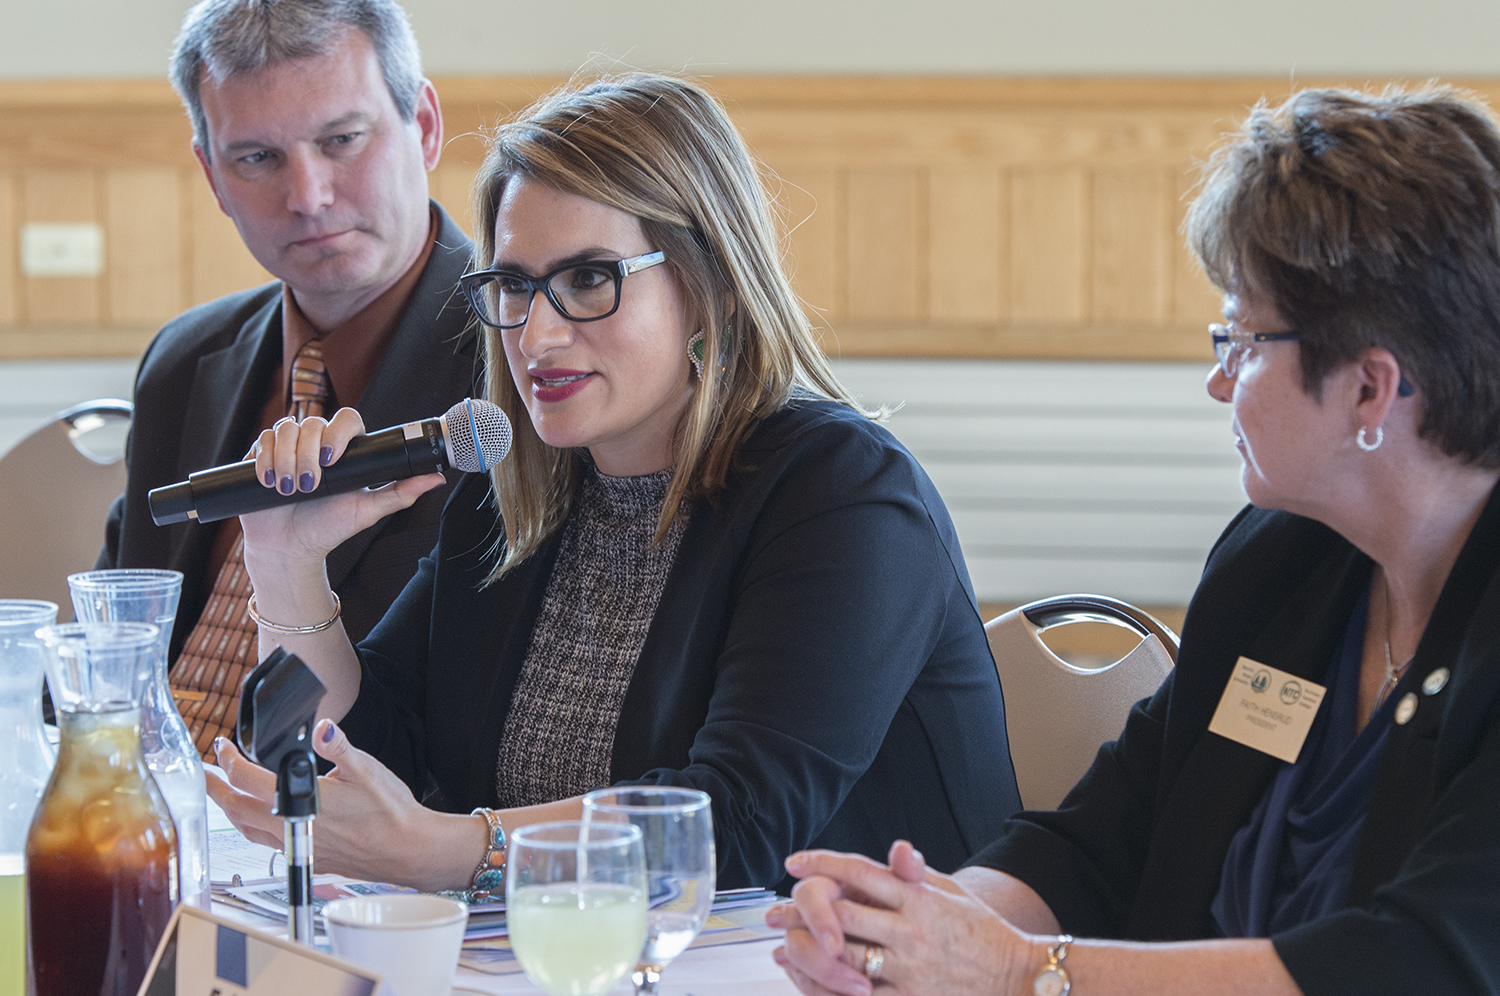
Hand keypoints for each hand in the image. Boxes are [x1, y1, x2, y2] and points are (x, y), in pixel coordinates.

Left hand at [206, 718, 484, 891]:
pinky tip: (259, 823)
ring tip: (222, 797)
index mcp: (302, 801)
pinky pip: (265, 844)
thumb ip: (339, 746)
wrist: (408, 850)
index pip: (248, 779)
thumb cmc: (391, 813)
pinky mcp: (308, 858)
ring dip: (229, 812)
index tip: (224, 746)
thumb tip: (323, 728)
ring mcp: (298, 846)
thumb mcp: (366, 769)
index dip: (229, 760)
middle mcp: (292, 827)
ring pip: (246, 830)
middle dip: (214, 789)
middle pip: (235, 809)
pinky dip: (251, 830)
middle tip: (203, 775)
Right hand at [240, 408, 444, 570]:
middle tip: (310, 484)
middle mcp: (316, 443)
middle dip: (308, 454)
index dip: (338, 433)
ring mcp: (288, 447)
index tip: (331, 459)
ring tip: (291, 489)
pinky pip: (262, 440)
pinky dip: (266, 460)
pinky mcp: (262, 455)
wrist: (289, 549)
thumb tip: (436, 478)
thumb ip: (401, 493)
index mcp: (345, 450)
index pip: (346, 420)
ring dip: (287, 459)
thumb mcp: (368, 511)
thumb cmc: (329, 529)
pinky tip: (271, 482)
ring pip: (285, 429)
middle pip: (311, 423)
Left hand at [768, 842, 1038, 995]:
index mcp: (919, 896)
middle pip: (841, 913)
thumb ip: (915, 874)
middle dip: (801, 911)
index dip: (823, 863)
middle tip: (774, 913)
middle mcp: (912, 929)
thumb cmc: (980, 930)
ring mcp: (910, 968)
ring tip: (784, 947)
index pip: (860, 871)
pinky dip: (829, 989)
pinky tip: (810, 983)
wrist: (1016, 976)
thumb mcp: (951, 892)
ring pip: (844, 957)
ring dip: (808, 952)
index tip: (794, 863)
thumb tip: (897, 849)